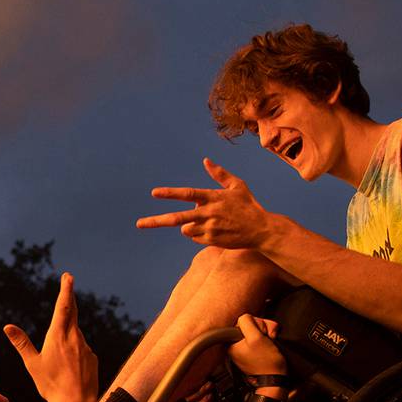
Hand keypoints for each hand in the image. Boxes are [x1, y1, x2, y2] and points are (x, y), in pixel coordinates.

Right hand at [4, 273, 98, 401]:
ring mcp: (85, 347)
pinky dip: (74, 350)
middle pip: (72, 313)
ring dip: (69, 332)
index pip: (63, 306)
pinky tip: (69, 367)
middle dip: (69, 298)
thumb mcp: (32, 363)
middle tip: (68, 284)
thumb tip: (7, 327)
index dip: (66, 290)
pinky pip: (82, 349)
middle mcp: (75, 337)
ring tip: (60, 351)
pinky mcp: (92, 358)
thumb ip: (21, 343)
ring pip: (76, 333)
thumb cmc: (51, 385)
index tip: (68, 277)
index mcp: (58, 335)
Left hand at [136, 158, 272, 249]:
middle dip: (156, 221)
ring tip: (209, 221)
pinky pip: (194, 237)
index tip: (154, 193)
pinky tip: (214, 230)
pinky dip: (198, 234)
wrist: (262, 230)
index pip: (187, 194)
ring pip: (185, 228)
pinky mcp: (211, 241)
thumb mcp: (237, 186)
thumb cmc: (249, 206)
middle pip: (177, 218)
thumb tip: (205, 160)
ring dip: (189, 225)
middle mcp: (208, 213)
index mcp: (213, 197)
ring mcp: (209, 229)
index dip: (170, 193)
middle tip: (138, 223)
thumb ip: (220, 174)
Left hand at [227, 315, 284, 377]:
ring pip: (257, 330)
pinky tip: (270, 344)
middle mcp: (235, 345)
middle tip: (266, 337)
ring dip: (267, 333)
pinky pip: (260, 338)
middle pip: (250, 325)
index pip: (242, 321)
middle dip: (262, 328)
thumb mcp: (256, 338)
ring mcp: (245, 349)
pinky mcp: (253, 351)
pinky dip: (267, 339)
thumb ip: (247, 323)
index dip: (254, 324)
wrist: (276, 379)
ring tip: (270, 342)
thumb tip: (245, 317)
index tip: (258, 332)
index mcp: (231, 343)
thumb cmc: (267, 363)